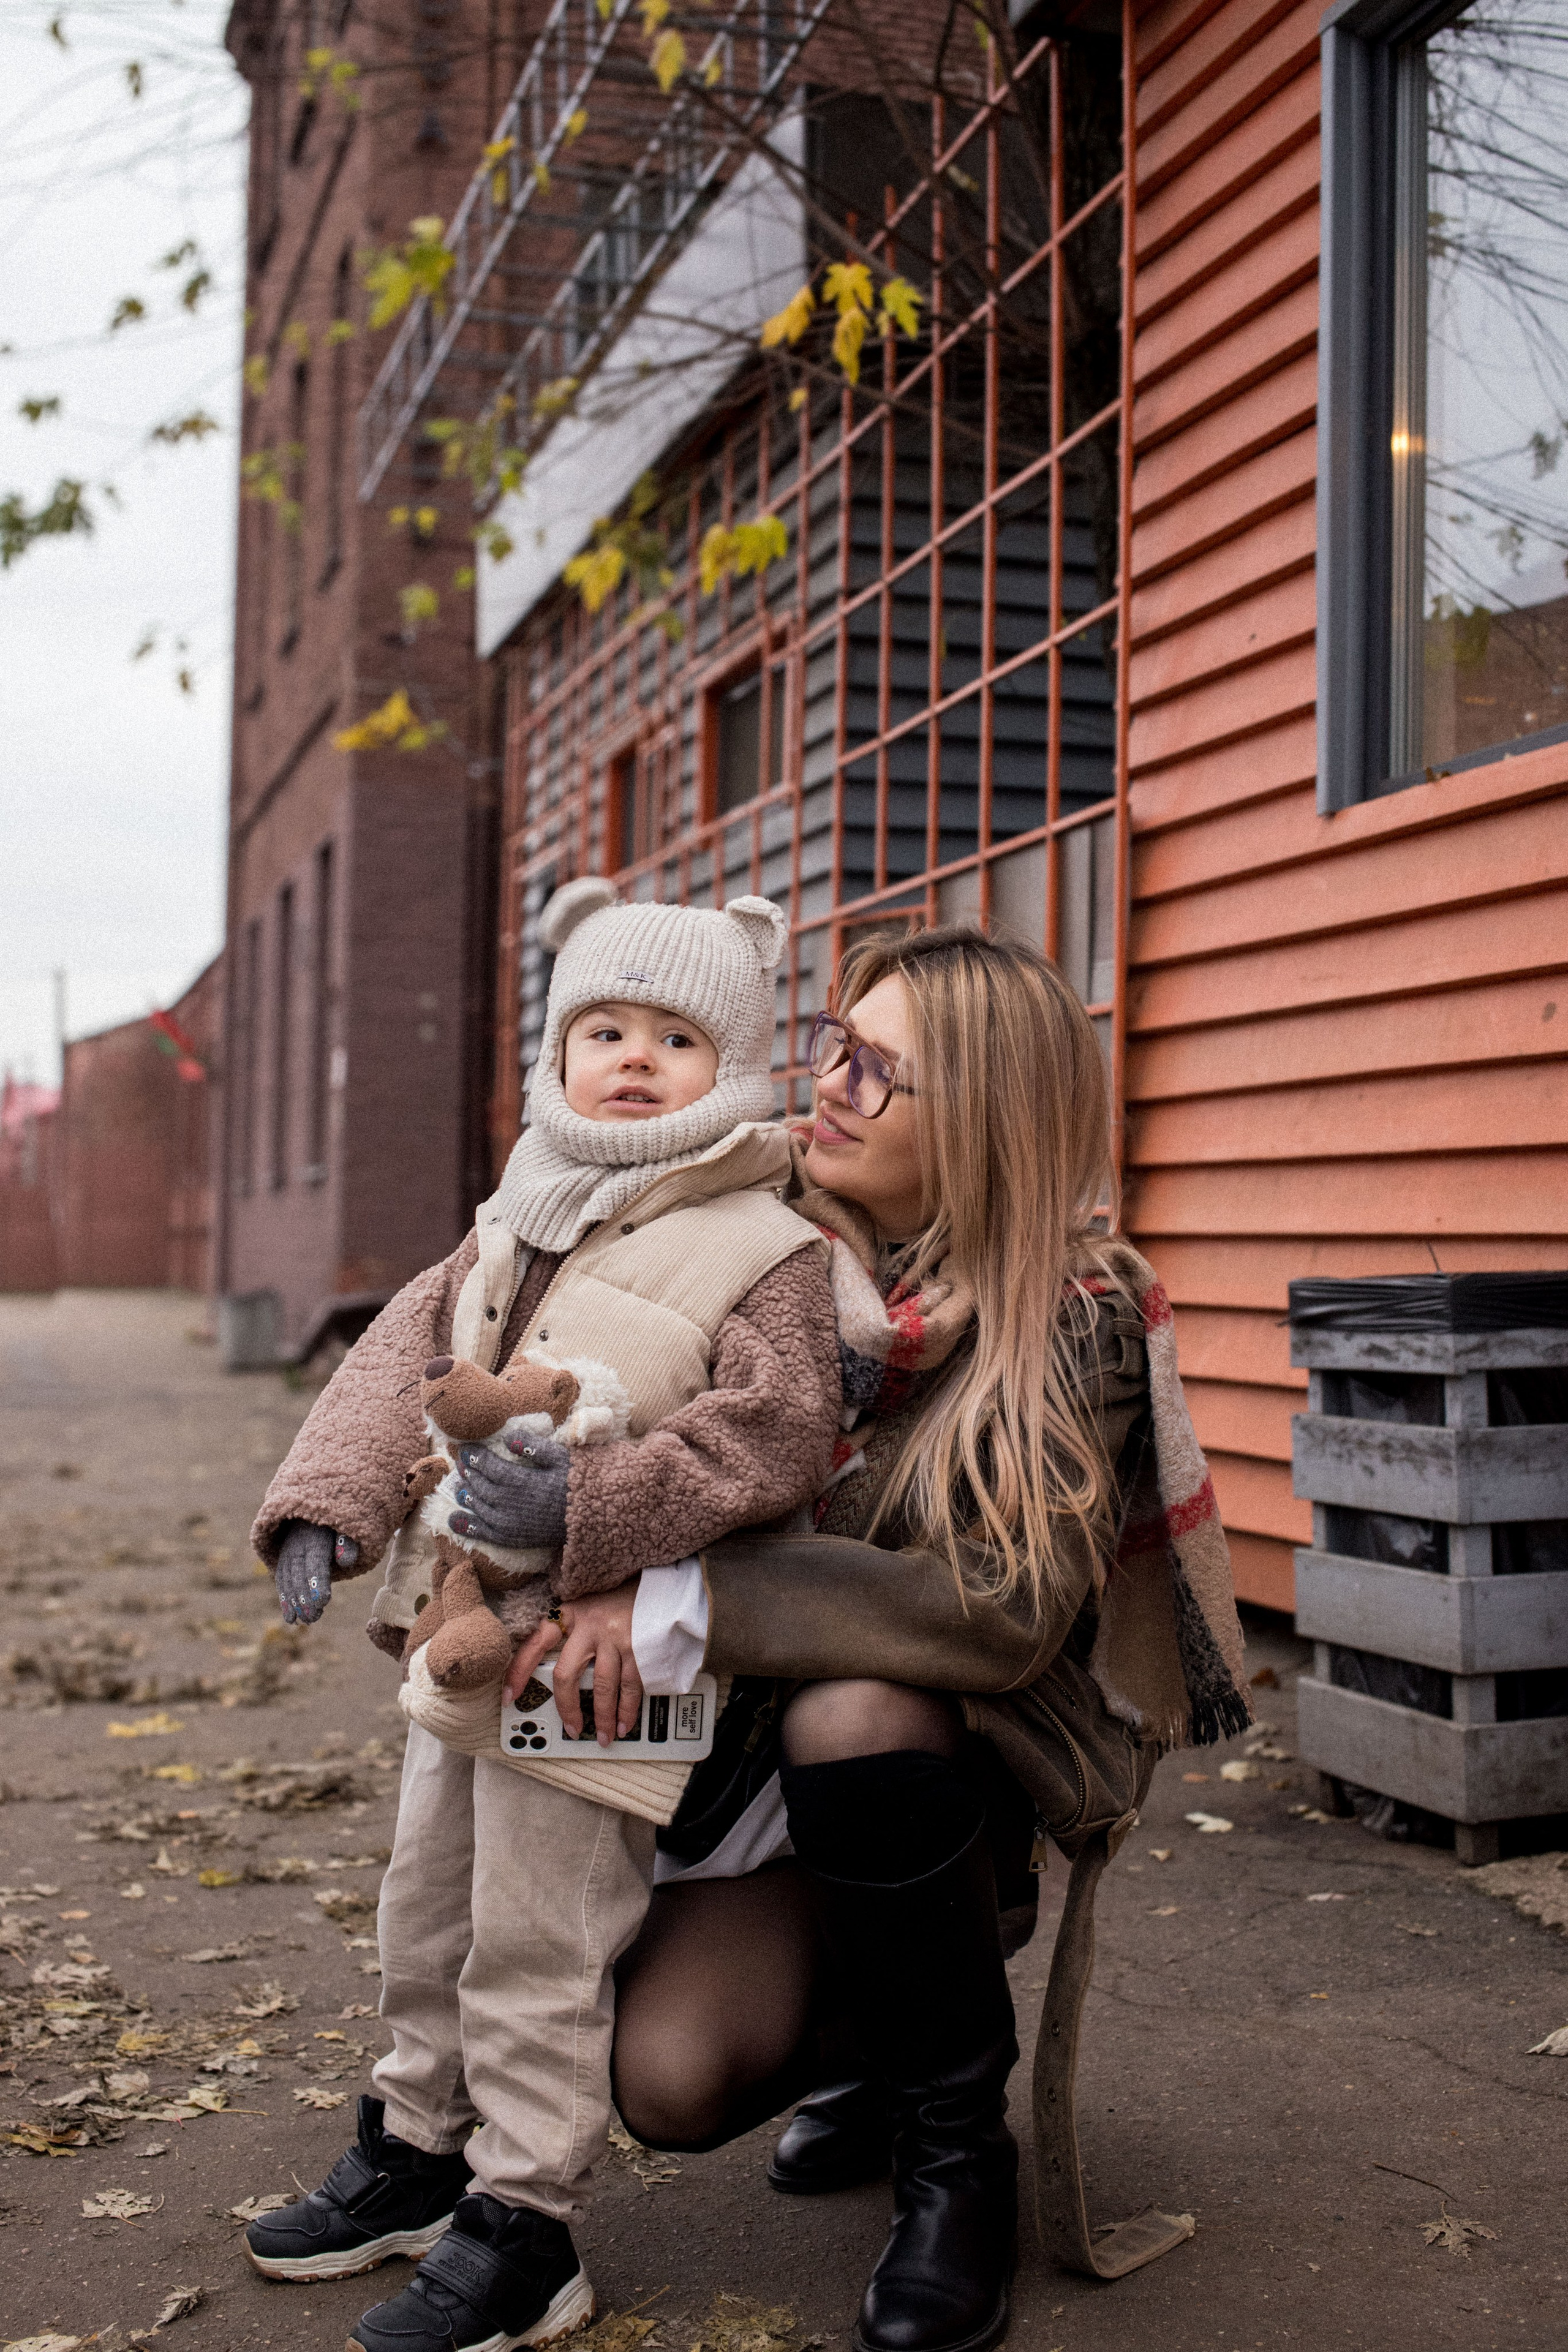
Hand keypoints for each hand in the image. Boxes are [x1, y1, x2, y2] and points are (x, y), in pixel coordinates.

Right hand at [274, 1523, 358, 1624]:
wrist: (307, 1515)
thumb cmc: (332, 1526)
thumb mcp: (344, 1529)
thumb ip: (347, 1544)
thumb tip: (346, 1561)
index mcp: (314, 1541)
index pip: (315, 1565)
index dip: (317, 1584)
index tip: (324, 1601)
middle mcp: (296, 1549)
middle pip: (299, 1578)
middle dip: (305, 1600)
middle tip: (314, 1618)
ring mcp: (286, 1557)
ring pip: (287, 1583)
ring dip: (295, 1604)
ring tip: (305, 1621)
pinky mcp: (281, 1563)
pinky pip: (280, 1583)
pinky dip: (284, 1601)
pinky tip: (290, 1617)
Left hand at [447, 1433, 568, 1551]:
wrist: (591, 1519)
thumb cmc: (578, 1484)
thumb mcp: (562, 1458)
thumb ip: (534, 1446)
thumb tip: (507, 1437)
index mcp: (519, 1481)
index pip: (488, 1466)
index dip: (474, 1456)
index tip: (465, 1447)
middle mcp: (508, 1504)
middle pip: (480, 1485)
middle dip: (469, 1472)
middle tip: (461, 1462)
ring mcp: (508, 1524)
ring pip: (479, 1505)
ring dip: (467, 1493)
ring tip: (461, 1484)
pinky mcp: (512, 1539)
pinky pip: (483, 1532)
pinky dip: (466, 1525)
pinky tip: (454, 1518)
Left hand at [523, 1581, 642, 1746]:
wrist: (657, 1585)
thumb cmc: (616, 1599)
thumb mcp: (585, 1607)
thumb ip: (568, 1633)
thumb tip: (550, 1673)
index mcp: (570, 1613)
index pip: (535, 1643)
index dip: (518, 1672)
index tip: (509, 1697)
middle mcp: (590, 1625)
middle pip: (568, 1675)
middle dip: (568, 1708)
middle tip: (572, 1729)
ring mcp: (616, 1637)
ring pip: (603, 1687)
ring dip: (603, 1717)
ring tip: (603, 1735)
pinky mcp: (640, 1646)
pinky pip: (630, 1686)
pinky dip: (628, 1709)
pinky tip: (624, 1722)